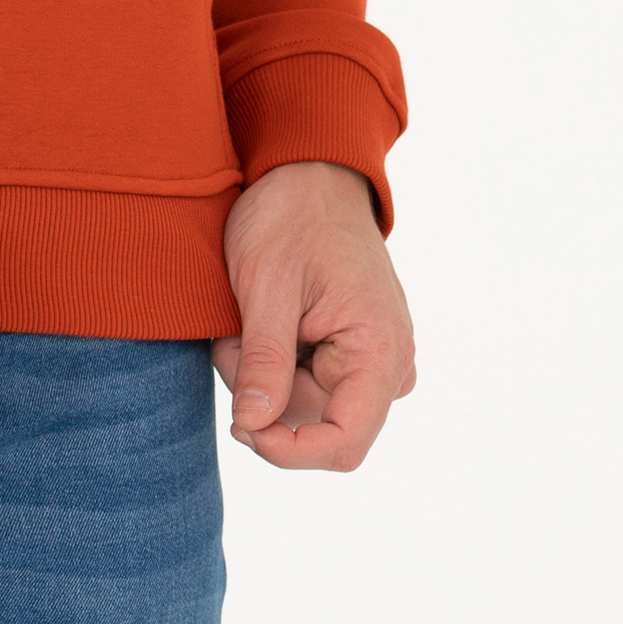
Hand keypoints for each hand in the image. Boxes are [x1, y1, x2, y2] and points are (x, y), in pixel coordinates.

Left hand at [210, 160, 415, 471]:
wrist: (309, 171)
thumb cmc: (291, 217)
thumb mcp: (266, 286)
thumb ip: (264, 361)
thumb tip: (252, 429)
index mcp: (380, 350)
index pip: (344, 444)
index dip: (290, 452)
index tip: (241, 427)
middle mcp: (389, 364)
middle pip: (316, 425)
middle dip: (264, 394)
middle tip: (233, 338)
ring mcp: (372, 359)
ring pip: (303, 406)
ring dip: (262, 375)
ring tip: (245, 320)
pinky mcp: (352, 353)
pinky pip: (306, 383)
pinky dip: (273, 363)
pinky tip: (263, 321)